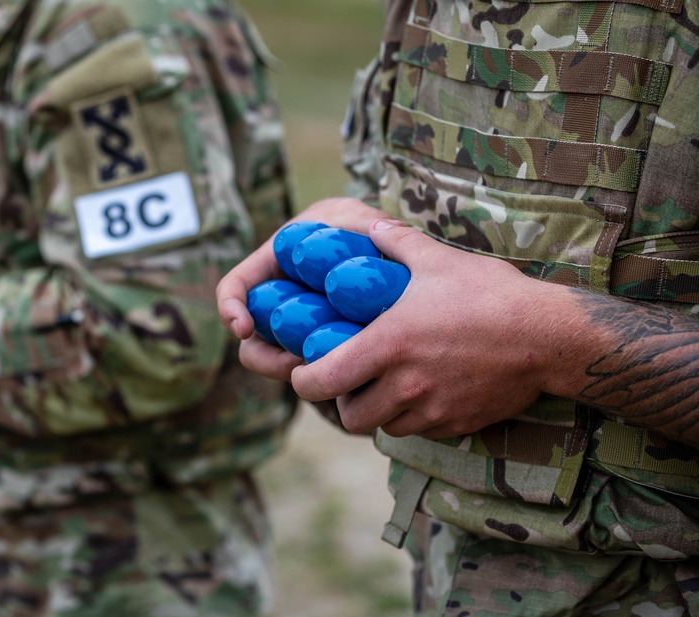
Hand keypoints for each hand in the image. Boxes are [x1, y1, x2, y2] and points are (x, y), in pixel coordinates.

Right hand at [216, 197, 393, 380]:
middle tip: (302, 361)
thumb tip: (382, 232)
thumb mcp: (357, 218)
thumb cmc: (357, 228)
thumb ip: (364, 223)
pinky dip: (329, 376)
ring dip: (300, 372)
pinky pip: (316, 373)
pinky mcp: (319, 354)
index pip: (235, 287)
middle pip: (252, 344)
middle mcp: (277, 306)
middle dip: (269, 360)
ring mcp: (297, 334)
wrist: (377, 253)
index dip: (230, 308)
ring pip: (282, 365)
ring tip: (334, 367)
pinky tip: (357, 373)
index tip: (244, 328)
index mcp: (272, 266)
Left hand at [290, 218, 574, 439]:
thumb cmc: (491, 294)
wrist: (550, 336)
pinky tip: (423, 392)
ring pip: (385, 427)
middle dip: (342, 402)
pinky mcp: (457, 424)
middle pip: (349, 417)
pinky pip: (420, 432)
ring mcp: (433, 409)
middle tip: (349, 381)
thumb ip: (396, 243)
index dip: (305, 380)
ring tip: (386, 384)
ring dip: (378, 410)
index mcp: (388, 344)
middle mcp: (405, 384)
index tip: (306, 370)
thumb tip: (370, 225)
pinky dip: (412, 418)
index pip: (322, 380)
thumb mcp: (438, 261)